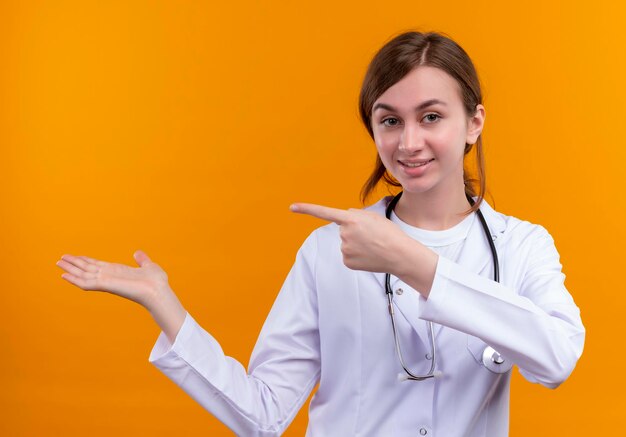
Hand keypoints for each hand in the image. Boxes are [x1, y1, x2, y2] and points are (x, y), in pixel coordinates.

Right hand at [56, 250, 169, 309]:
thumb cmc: (156, 282)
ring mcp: (107, 281)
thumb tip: (137, 252)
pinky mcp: (106, 285)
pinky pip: (86, 283)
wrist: (159, 291)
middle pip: (87, 268)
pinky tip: (64, 275)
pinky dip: (74, 280)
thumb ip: (142, 259)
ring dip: (70, 269)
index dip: (86, 260)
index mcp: (117, 271)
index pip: (97, 265)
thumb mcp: (148, 265)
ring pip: (83, 274)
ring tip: (58, 263)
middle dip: (74, 264)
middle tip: (60, 259)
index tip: (76, 256)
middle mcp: (110, 276)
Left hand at [290, 203, 412, 274]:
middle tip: (371, 235)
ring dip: (357, 243)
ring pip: (346, 242)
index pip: (324, 212)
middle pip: (343, 229)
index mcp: (350, 219)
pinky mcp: (347, 262)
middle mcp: (344, 234)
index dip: (307, 209)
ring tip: (372, 245)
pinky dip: (357, 254)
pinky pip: (348, 254)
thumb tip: (343, 219)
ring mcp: (344, 249)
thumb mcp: (373, 216)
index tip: (292, 207)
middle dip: (354, 230)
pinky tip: (368, 255)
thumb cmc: (388, 233)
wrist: (399, 255)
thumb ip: (354, 215)